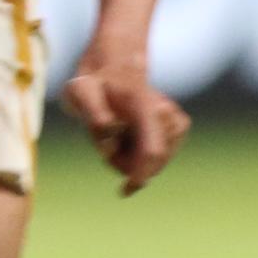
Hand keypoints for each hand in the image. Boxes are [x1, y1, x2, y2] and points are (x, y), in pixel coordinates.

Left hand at [60, 53, 187, 194]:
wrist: (112, 68)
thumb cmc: (92, 83)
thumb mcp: (80, 91)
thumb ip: (93, 112)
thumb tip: (109, 129)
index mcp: (143, 105)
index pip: (152, 150)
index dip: (141, 174)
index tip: (125, 189)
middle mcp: (165, 112)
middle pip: (152, 160)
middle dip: (126, 161)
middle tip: (104, 140)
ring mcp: (175, 120)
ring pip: (153, 162)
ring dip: (130, 158)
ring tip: (114, 134)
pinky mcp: (177, 128)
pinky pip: (154, 159)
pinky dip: (137, 155)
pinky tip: (127, 137)